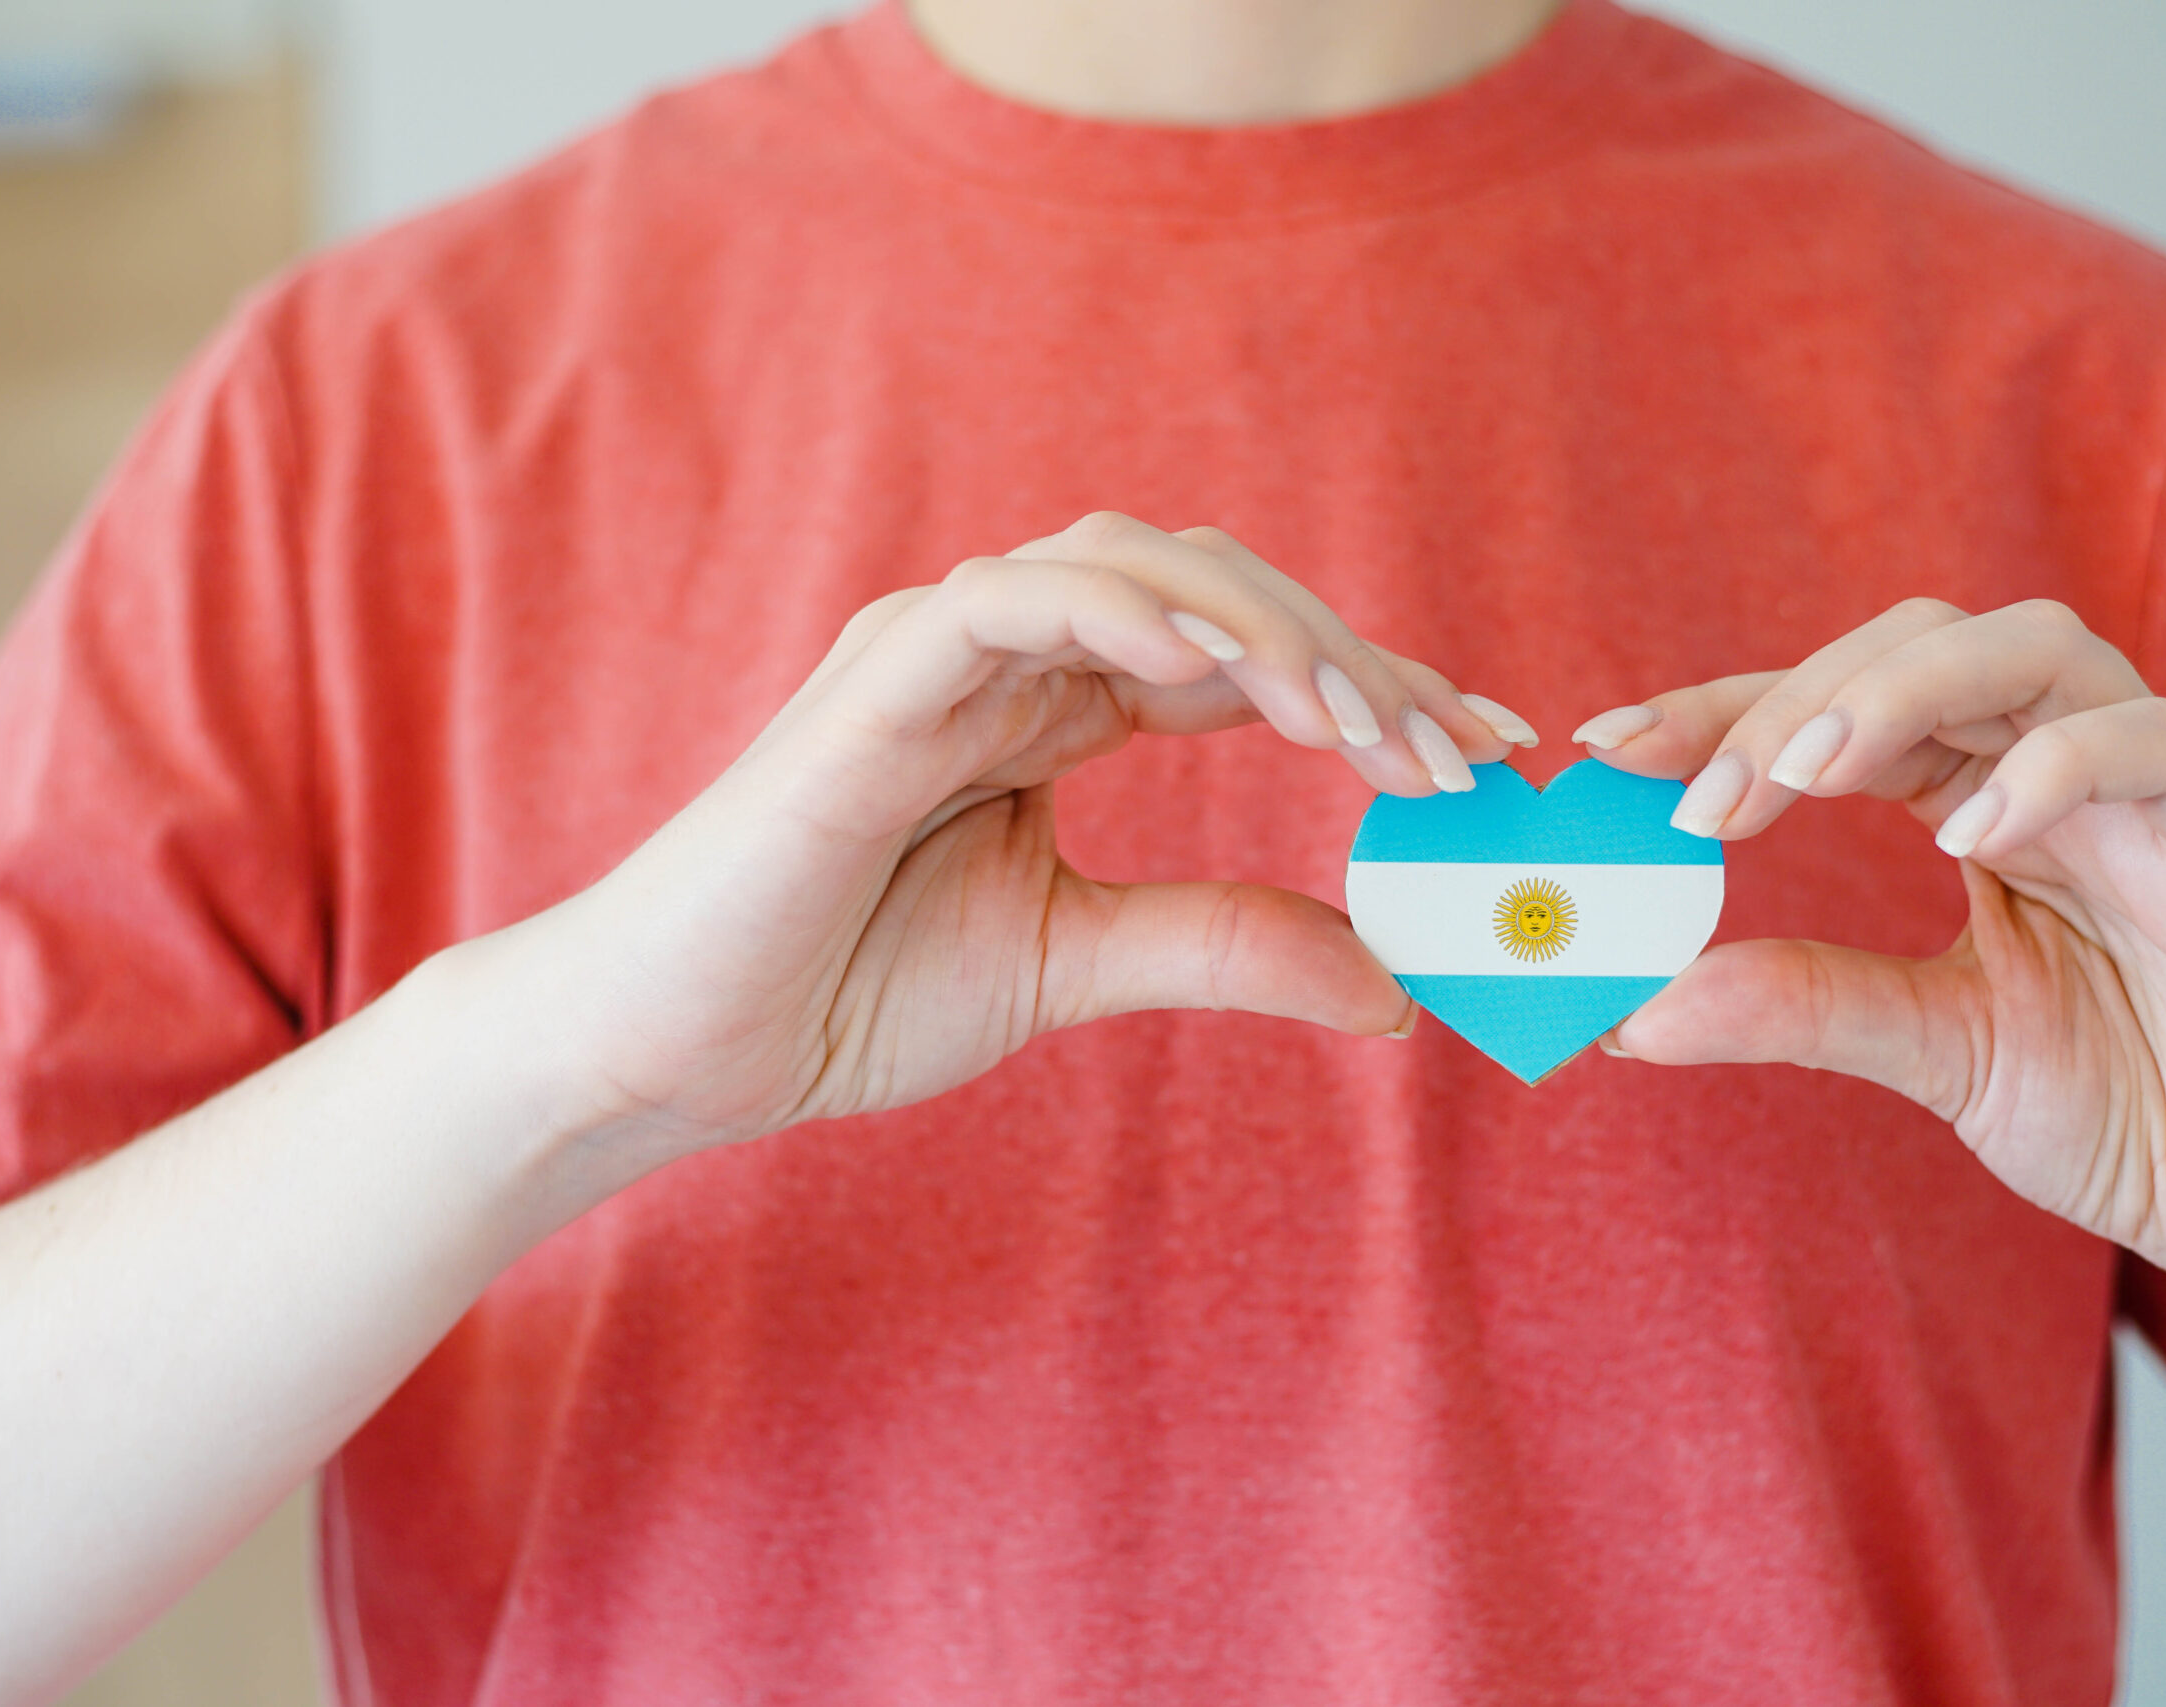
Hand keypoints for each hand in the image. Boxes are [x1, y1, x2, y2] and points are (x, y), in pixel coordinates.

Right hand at [498, 512, 1532, 1171]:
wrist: (678, 1048)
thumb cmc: (844, 990)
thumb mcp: (1074, 961)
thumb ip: (1223, 946)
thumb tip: (1397, 984)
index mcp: (1056, 706)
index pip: (1243, 663)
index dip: (1371, 693)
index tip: (1487, 758)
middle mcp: (1013, 654)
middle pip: (1218, 594)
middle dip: (1350, 663)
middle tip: (1455, 758)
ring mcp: (944, 648)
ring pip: (1137, 567)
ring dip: (1268, 632)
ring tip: (1366, 729)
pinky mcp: (879, 675)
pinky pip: (1017, 599)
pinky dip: (1123, 610)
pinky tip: (1224, 672)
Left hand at [1575, 598, 2165, 1365]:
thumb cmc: (2132, 1110)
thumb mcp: (1938, 1050)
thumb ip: (1802, 1007)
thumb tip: (1629, 1010)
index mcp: (1979, 801)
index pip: (1837, 708)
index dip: (1718, 711)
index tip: (1602, 749)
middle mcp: (2057, 770)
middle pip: (1918, 643)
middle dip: (1789, 699)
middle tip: (1693, 798)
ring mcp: (2151, 794)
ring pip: (2034, 649)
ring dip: (1900, 693)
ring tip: (1801, 777)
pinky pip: (2153, 749)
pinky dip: (2054, 769)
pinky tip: (1970, 838)